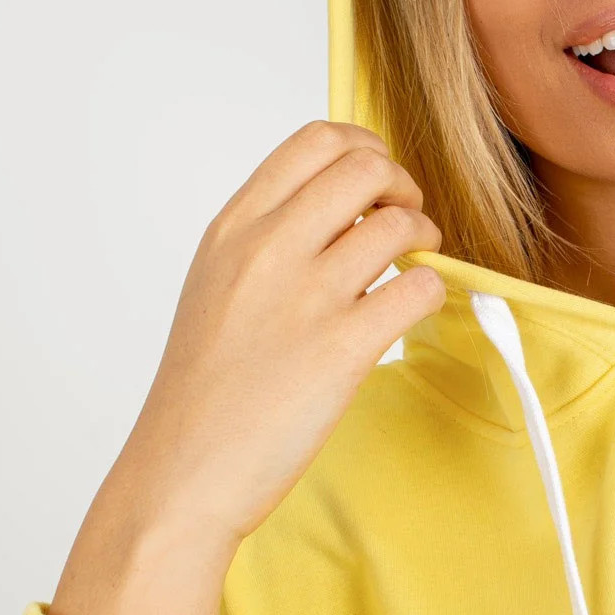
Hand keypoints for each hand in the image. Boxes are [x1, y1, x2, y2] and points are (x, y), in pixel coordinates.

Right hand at [50, 121, 444, 614]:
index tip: (378, 180)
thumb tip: (334, 212)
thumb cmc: (201, 392)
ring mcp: (305, 298)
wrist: (183, 472)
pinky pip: (418, 290)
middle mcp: (266, 250)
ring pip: (400, 224)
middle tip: (406, 222)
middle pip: (364, 167)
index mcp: (233, 229)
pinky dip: (430, 293)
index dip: (365, 150)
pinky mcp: (342, 350)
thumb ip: (265, 241)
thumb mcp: (214, 288)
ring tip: (414, 267)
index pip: (314, 142)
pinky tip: (411, 312)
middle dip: (403, 187)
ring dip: (425, 239)